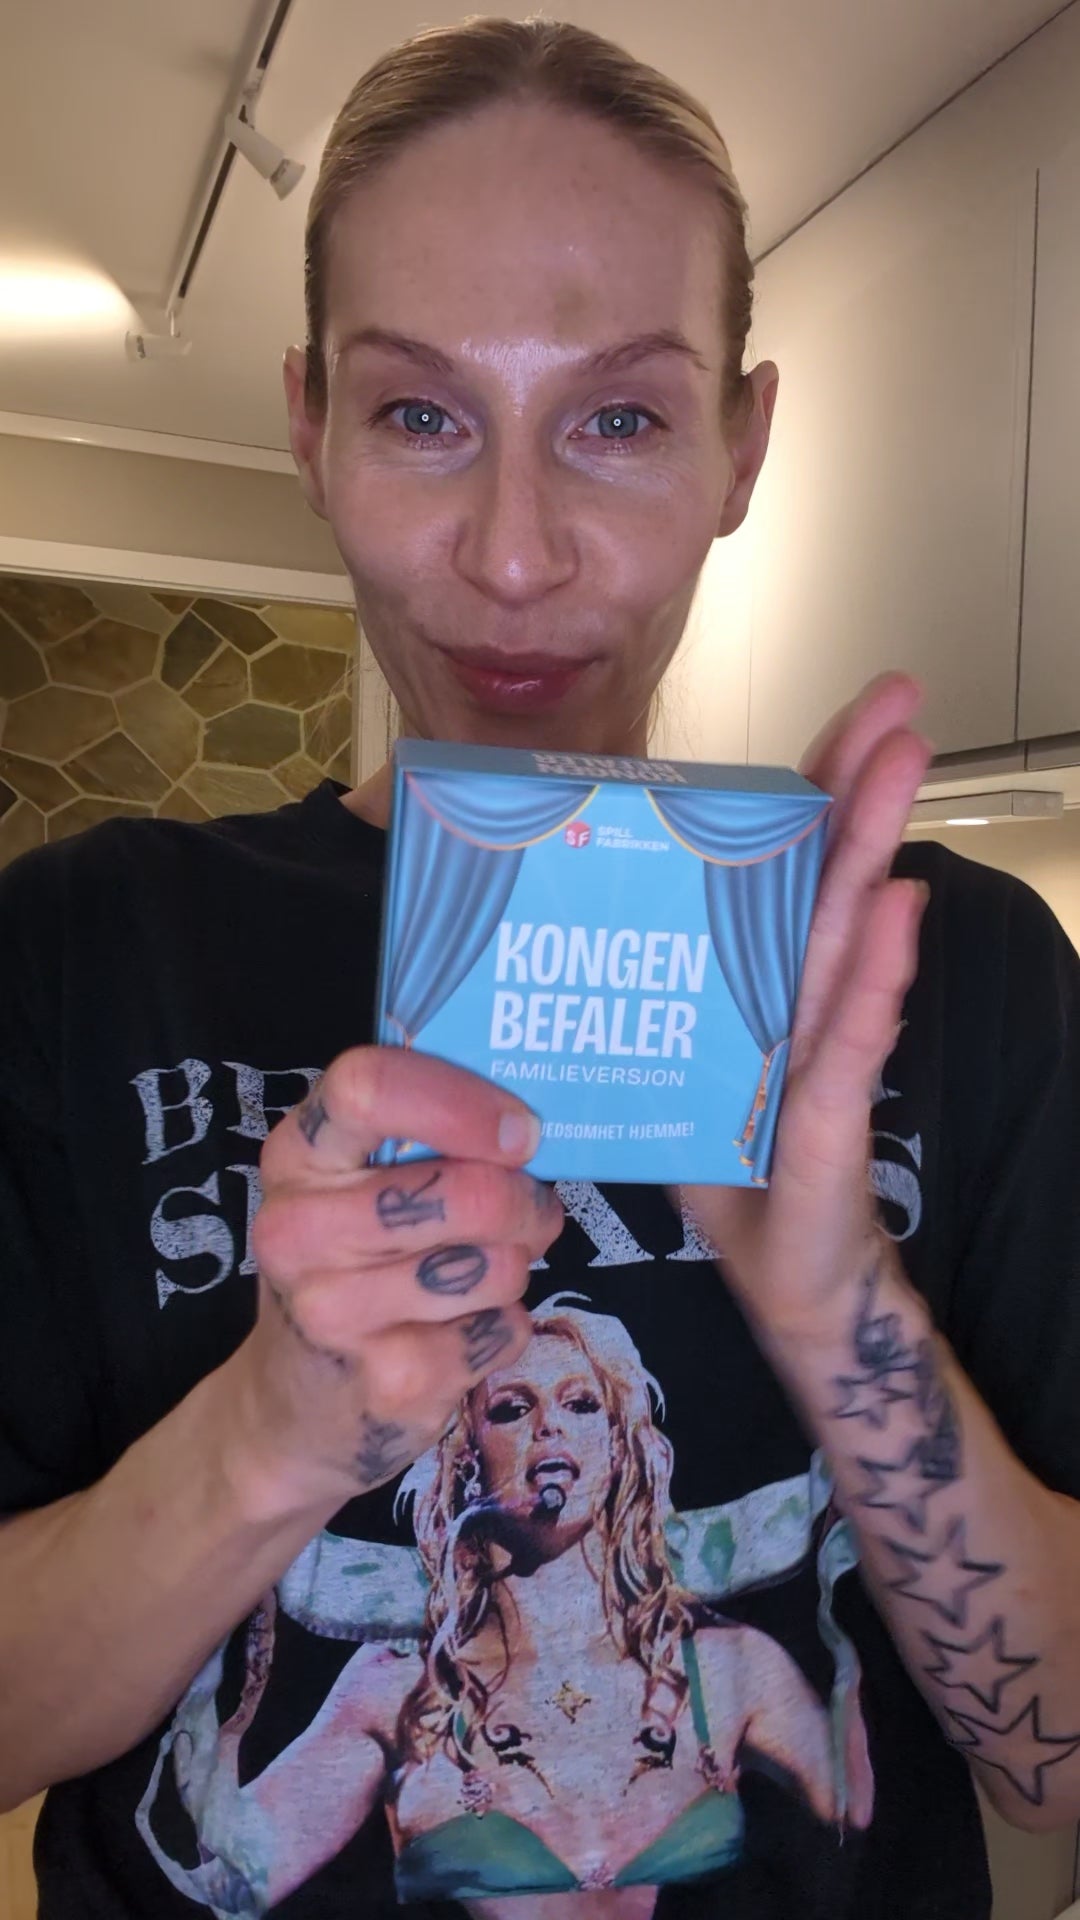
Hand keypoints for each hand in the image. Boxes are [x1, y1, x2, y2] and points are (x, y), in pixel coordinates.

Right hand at [230, 1049, 561, 1513]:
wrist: (295, 1406)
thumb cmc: (348, 1268)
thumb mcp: (352, 1188)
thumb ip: (421, 1140)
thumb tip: (530, 1128)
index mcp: (296, 1157)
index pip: (368, 1088)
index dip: (463, 1102)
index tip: (519, 1129)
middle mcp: (298, 1230)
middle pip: (466, 1191)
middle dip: (524, 1201)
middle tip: (529, 1209)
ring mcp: (337, 1311)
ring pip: (496, 1264)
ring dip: (515, 1265)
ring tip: (483, 1270)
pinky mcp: (390, 1380)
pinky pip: (502, 1328)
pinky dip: (504, 1327)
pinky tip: (459, 1330)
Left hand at [679, 673, 931, 1341]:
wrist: (784, 1285)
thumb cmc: (731, 1178)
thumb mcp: (666, 1075)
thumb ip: (644, 1008)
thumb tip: (555, 934)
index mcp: (759, 983)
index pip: (790, 870)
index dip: (817, 789)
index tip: (857, 711)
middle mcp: (801, 1001)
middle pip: (828, 877)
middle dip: (861, 784)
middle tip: (902, 701)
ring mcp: (823, 1051)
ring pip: (846, 933)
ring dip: (873, 844)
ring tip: (903, 761)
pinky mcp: (829, 1114)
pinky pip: (851, 1034)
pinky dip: (877, 970)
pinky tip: (900, 902)